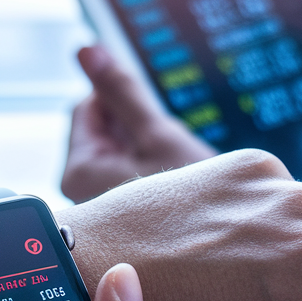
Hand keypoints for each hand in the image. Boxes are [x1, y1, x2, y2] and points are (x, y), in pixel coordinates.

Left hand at [62, 45, 216, 202]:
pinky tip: (171, 182)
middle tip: (166, 148)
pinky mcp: (116, 213)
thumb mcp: (157, 134)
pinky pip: (125, 173)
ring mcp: (96, 204)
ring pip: (117, 150)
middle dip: (133, 128)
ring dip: (143, 147)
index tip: (152, 117)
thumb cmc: (191, 205)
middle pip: (101, 130)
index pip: (87, 107)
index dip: (122, 103)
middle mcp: (78, 191)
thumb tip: (88, 50)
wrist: (223, 250)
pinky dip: (147, 168)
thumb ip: (120, 90)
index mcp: (78, 170)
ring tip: (172, 169)